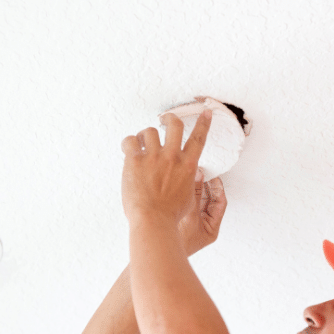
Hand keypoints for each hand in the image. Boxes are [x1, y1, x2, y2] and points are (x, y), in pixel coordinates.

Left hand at [121, 109, 212, 224]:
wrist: (153, 221)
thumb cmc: (170, 215)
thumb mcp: (188, 197)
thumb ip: (188, 182)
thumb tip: (190, 178)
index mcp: (188, 166)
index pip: (199, 138)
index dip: (204, 123)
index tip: (205, 112)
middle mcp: (172, 157)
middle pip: (175, 124)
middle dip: (169, 119)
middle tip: (164, 120)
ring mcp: (153, 157)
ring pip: (150, 131)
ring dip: (145, 135)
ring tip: (141, 144)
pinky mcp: (135, 161)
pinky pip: (130, 141)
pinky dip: (129, 143)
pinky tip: (128, 150)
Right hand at [179, 171, 226, 255]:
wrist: (158, 250)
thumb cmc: (178, 240)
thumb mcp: (190, 214)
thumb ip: (195, 194)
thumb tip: (200, 176)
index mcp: (211, 229)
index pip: (220, 204)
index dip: (218, 189)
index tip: (214, 176)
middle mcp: (203, 226)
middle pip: (209, 201)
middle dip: (206, 187)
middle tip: (202, 173)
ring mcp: (192, 224)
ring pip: (197, 202)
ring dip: (196, 190)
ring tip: (192, 177)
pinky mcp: (181, 220)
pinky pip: (188, 204)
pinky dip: (187, 195)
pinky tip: (183, 185)